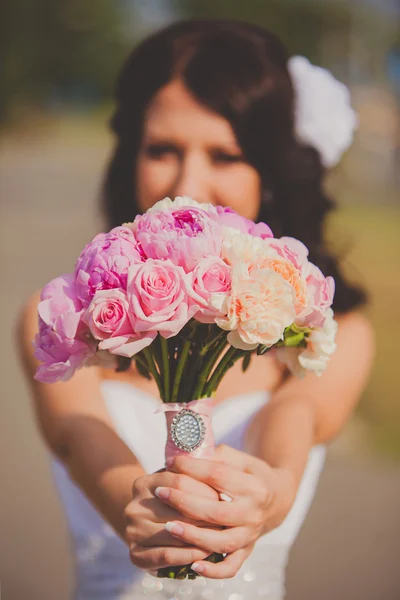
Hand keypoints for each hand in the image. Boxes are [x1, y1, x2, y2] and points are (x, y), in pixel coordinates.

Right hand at [124, 467, 222, 571]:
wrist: (147, 525)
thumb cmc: (172, 500)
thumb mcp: (178, 482)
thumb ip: (194, 475)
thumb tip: (223, 472)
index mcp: (143, 483)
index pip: (179, 481)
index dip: (203, 489)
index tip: (222, 495)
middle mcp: (133, 506)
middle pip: (177, 509)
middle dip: (206, 515)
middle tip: (227, 519)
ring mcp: (132, 532)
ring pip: (174, 534)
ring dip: (200, 537)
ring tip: (221, 535)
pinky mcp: (136, 555)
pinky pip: (167, 556)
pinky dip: (189, 555)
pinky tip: (205, 552)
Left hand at [153, 444, 296, 577]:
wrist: (278, 498)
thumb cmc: (251, 473)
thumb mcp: (239, 459)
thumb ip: (214, 458)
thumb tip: (183, 459)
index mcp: (253, 486)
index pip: (218, 476)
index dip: (192, 468)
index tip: (172, 463)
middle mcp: (254, 513)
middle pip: (217, 512)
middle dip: (185, 503)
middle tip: (161, 493)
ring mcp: (251, 534)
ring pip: (222, 542)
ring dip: (194, 536)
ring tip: (169, 526)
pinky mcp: (247, 550)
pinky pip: (231, 566)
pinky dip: (214, 571)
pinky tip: (193, 566)